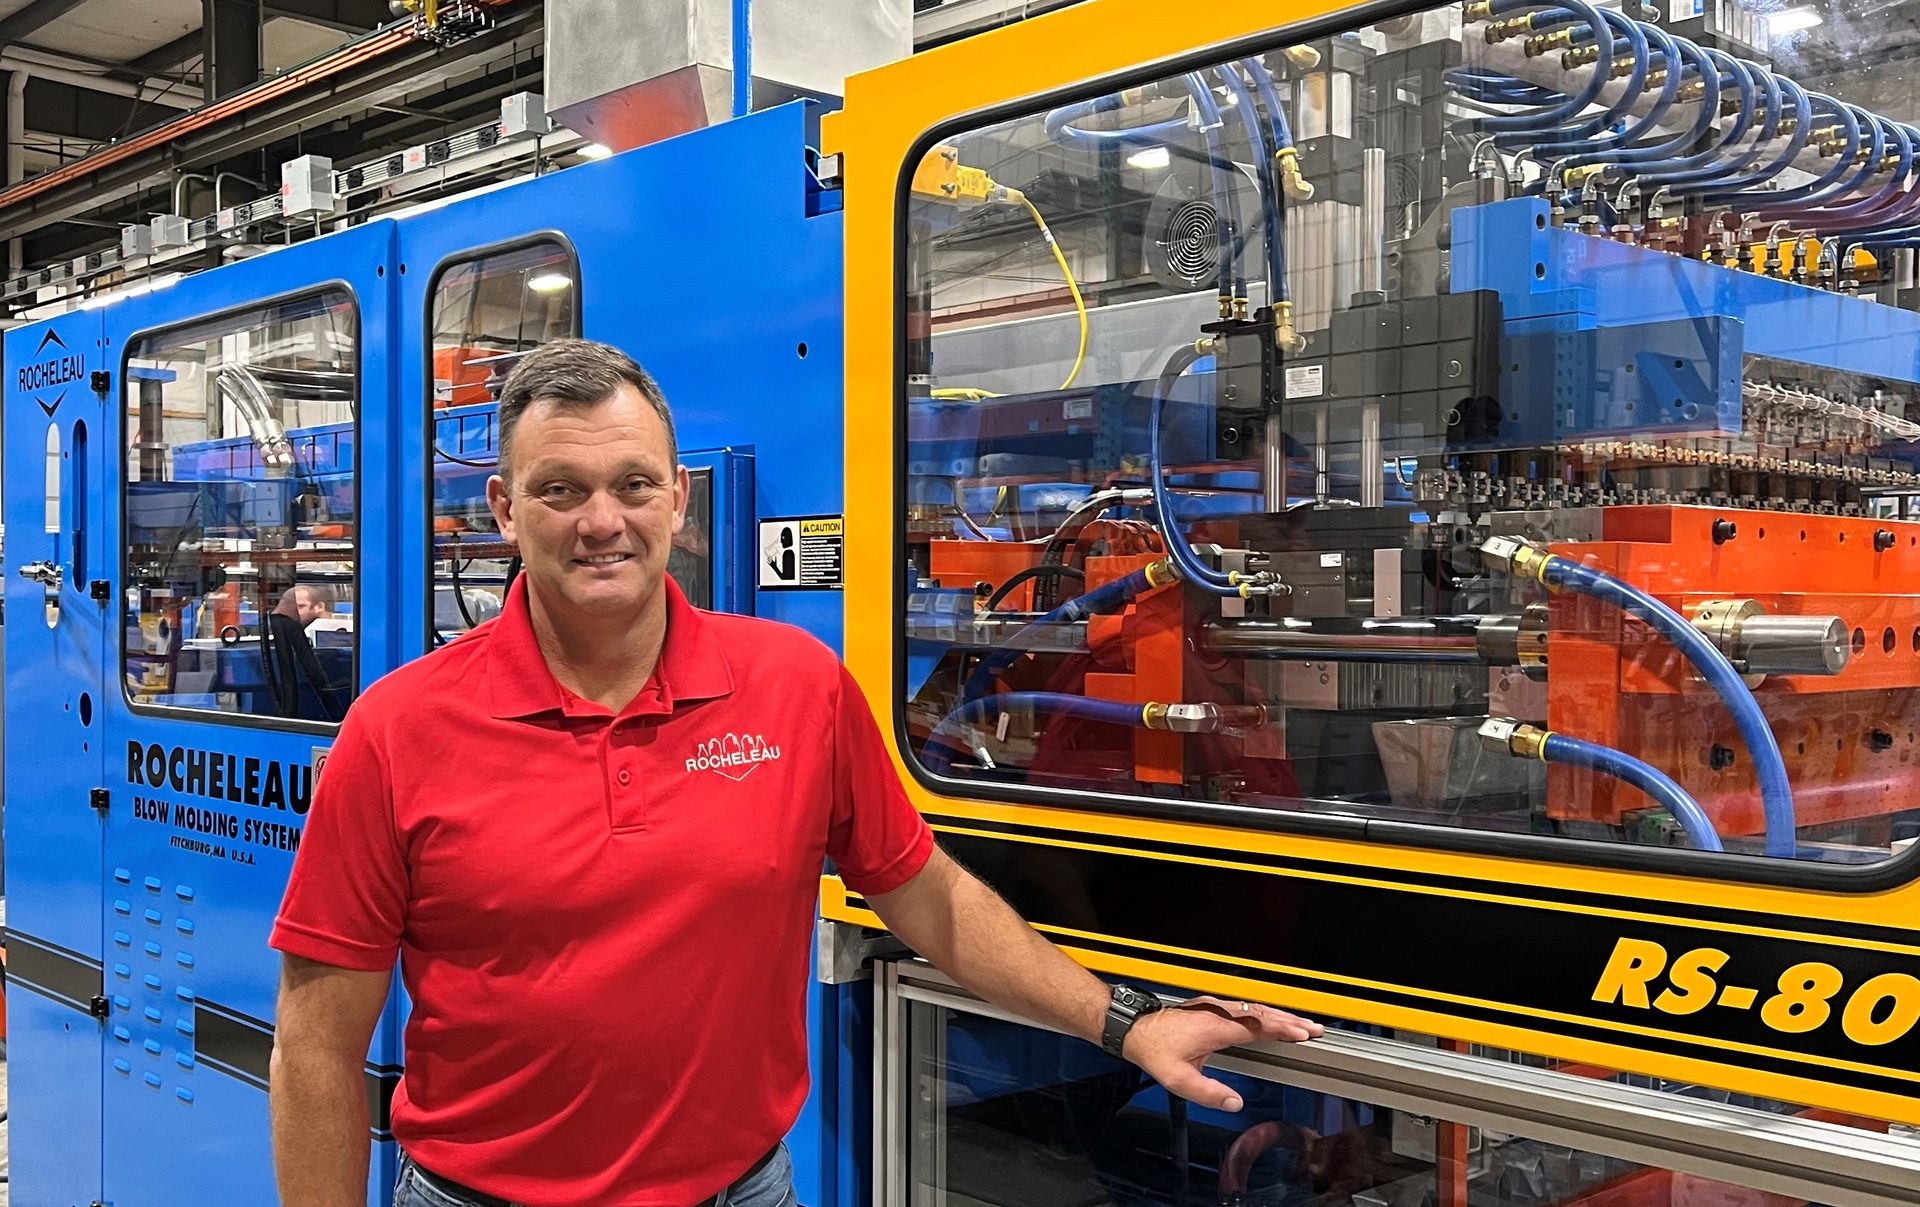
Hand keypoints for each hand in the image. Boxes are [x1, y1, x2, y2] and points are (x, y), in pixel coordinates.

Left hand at [1122, 995, 1323, 1111]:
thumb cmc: (1154, 1050)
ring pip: (1254, 1007)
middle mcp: (1217, 1012)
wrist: (1134, 1029)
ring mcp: (1213, 1007)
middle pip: (1261, 1013)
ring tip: (1302, 1025)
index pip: (1256, 1025)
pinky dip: (1264, 1013)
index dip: (1281, 1029)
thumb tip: (1235, 1102)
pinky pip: (1244, 1007)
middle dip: (1290, 1021)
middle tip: (1314, 1029)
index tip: (1302, 1033)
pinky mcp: (1209, 1007)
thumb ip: (1209, 1093)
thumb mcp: (1179, 1080)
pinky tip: (1272, 1019)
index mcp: (1214, 1028)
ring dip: (1279, 1016)